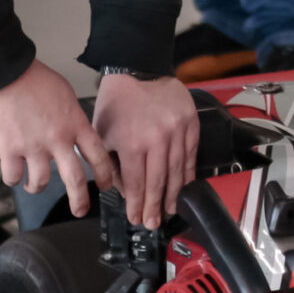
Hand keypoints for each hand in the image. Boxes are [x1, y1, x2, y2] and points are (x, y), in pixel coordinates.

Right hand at [0, 59, 111, 216]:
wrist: (3, 73)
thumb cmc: (32, 78)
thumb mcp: (64, 94)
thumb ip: (71, 117)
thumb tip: (74, 132)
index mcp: (74, 123)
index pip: (98, 155)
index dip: (104, 174)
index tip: (105, 185)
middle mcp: (57, 139)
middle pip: (75, 178)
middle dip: (80, 200)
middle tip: (80, 210)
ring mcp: (33, 146)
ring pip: (41, 182)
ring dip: (37, 188)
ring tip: (34, 186)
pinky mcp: (9, 149)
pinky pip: (13, 177)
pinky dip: (13, 179)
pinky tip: (13, 175)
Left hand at [92, 70, 198, 229]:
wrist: (138, 69)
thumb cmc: (117, 101)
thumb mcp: (103, 133)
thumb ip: (111, 164)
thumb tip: (124, 191)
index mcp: (131, 143)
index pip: (136, 183)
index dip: (137, 205)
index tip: (137, 218)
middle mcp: (156, 140)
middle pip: (158, 183)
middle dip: (155, 207)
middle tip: (154, 223)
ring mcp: (176, 132)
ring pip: (177, 172)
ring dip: (174, 195)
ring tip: (170, 211)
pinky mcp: (190, 125)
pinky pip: (190, 157)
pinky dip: (187, 175)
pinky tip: (184, 188)